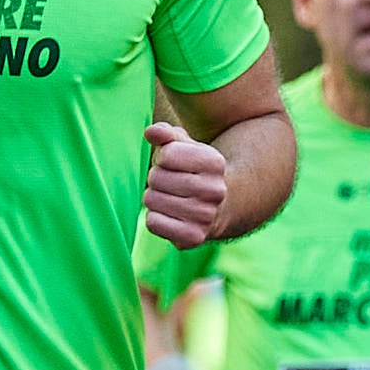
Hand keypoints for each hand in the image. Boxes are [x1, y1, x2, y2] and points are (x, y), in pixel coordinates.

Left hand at [143, 121, 231, 248]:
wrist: (218, 208)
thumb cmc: (193, 171)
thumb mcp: (184, 147)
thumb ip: (166, 134)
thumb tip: (151, 132)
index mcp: (215, 162)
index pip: (166, 155)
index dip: (162, 158)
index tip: (174, 165)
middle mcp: (215, 190)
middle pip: (156, 177)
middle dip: (156, 178)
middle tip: (171, 184)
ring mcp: (206, 216)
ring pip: (151, 200)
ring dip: (154, 198)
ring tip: (170, 199)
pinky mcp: (194, 237)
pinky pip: (153, 222)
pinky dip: (155, 218)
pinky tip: (170, 216)